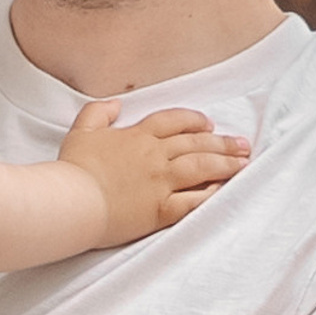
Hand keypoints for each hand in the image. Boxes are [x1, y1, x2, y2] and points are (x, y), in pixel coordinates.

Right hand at [59, 100, 248, 245]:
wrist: (72, 200)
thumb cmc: (74, 168)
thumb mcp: (81, 131)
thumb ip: (99, 112)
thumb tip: (116, 104)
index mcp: (137, 136)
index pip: (174, 121)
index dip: (194, 120)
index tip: (208, 125)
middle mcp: (155, 156)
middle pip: (196, 143)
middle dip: (222, 143)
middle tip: (243, 144)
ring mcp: (161, 183)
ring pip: (201, 168)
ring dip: (225, 164)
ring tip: (243, 163)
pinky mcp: (161, 210)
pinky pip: (193, 201)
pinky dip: (210, 194)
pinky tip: (223, 190)